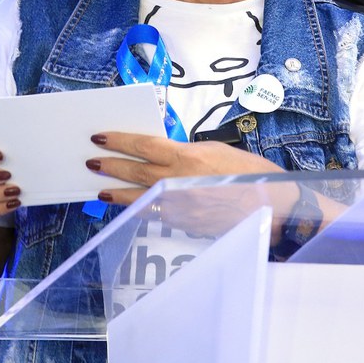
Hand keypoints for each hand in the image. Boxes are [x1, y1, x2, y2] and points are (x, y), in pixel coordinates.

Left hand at [85, 132, 298, 236]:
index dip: (120, 141)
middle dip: (111, 166)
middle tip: (91, 162)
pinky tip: (131, 207)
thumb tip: (166, 155)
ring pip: (140, 198)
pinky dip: (140, 209)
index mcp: (187, 156)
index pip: (144, 145)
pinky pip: (157, 215)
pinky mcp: (186, 225)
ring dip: (118, 192)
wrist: (272, 205)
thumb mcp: (216, 150)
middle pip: (136, 172)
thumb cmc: (249, 172)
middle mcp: (179, 181)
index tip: (100, 137)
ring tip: (100, 189)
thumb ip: (187, 152)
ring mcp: (180, 206)